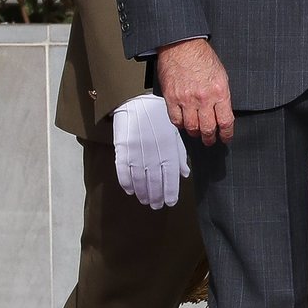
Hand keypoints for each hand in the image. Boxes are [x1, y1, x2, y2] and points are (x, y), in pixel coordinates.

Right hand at [112, 93, 189, 208]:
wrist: (136, 101)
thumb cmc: (158, 118)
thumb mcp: (173, 134)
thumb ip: (179, 155)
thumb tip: (184, 174)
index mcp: (168, 149)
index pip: (170, 177)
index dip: (170, 192)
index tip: (170, 202)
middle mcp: (153, 153)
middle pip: (154, 182)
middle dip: (156, 196)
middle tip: (156, 205)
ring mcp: (136, 152)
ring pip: (139, 180)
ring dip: (142, 193)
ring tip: (145, 200)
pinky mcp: (122, 149)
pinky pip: (123, 171)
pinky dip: (127, 183)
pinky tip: (130, 190)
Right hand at [156, 38, 234, 145]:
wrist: (182, 45)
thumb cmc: (201, 56)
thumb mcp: (221, 75)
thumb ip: (221, 95)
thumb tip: (222, 111)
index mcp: (219, 91)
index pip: (225, 121)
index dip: (226, 134)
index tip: (226, 137)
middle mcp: (203, 97)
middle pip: (208, 128)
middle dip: (210, 138)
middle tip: (210, 140)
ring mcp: (186, 99)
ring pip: (191, 127)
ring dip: (195, 133)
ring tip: (197, 133)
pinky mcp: (171, 98)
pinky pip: (176, 119)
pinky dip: (180, 125)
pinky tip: (184, 124)